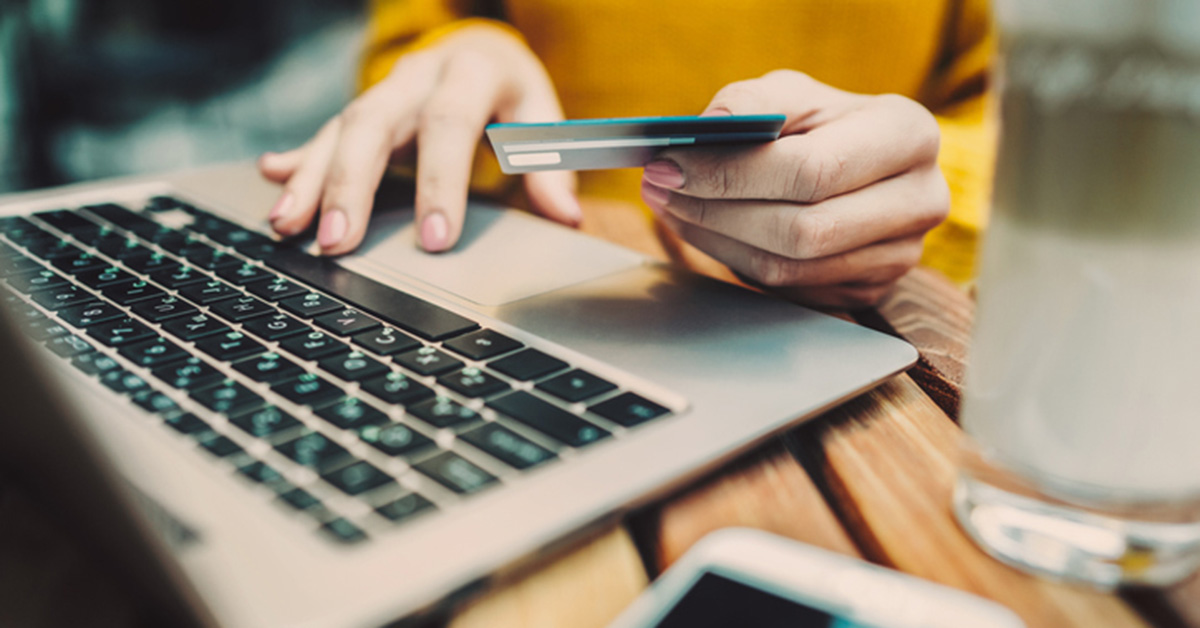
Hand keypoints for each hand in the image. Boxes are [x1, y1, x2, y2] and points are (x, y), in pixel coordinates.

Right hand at [258, 24, 579, 254]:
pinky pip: (324, 131)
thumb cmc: (513, 91)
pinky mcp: (362, 108)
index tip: (434, 239)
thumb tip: (567, 216)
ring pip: (340, 128)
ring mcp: (384, 90)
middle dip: (351, 184)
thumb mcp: (542, 117)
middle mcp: (418, 75)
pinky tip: (273, 180)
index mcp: (470, 72)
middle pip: (375, 122)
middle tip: (337, 242)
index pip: (449, 125)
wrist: (481, 46)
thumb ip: (551, 165)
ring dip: (311, 179)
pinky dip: (298, 160)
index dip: (440, 182)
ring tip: (288, 226)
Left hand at [640, 70, 948, 307]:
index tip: (669, 163)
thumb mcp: (793, 93)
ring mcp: (899, 255)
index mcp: (909, 135)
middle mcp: (920, 200)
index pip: (811, 170)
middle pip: (801, 230)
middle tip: (658, 187)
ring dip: (714, 238)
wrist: (860, 165)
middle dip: (716, 209)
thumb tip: (711, 126)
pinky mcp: (868, 291)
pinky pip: (787, 290)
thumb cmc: (823, 124)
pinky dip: (732, 259)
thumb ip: (754, 101)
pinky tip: (703, 228)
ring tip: (670, 205)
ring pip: (788, 268)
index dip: (732, 173)